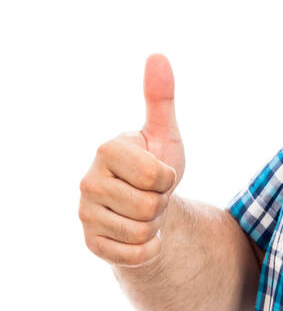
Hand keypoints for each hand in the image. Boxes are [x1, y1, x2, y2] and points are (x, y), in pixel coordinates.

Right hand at [78, 53, 184, 267]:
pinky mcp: (91, 243)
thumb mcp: (164, 135)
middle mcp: (88, 181)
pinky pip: (133, 255)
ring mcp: (85, 213)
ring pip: (141, 232)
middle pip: (149, 206)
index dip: (169, 178)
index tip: (160, 173)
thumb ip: (161, 98)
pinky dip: (148, 250)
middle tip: (152, 196)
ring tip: (144, 213)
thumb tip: (158, 55)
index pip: (157, 176)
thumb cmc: (156, 167)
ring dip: (154, 226)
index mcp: (106, 150)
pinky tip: (140, 236)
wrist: (147, 209)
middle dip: (162, 204)